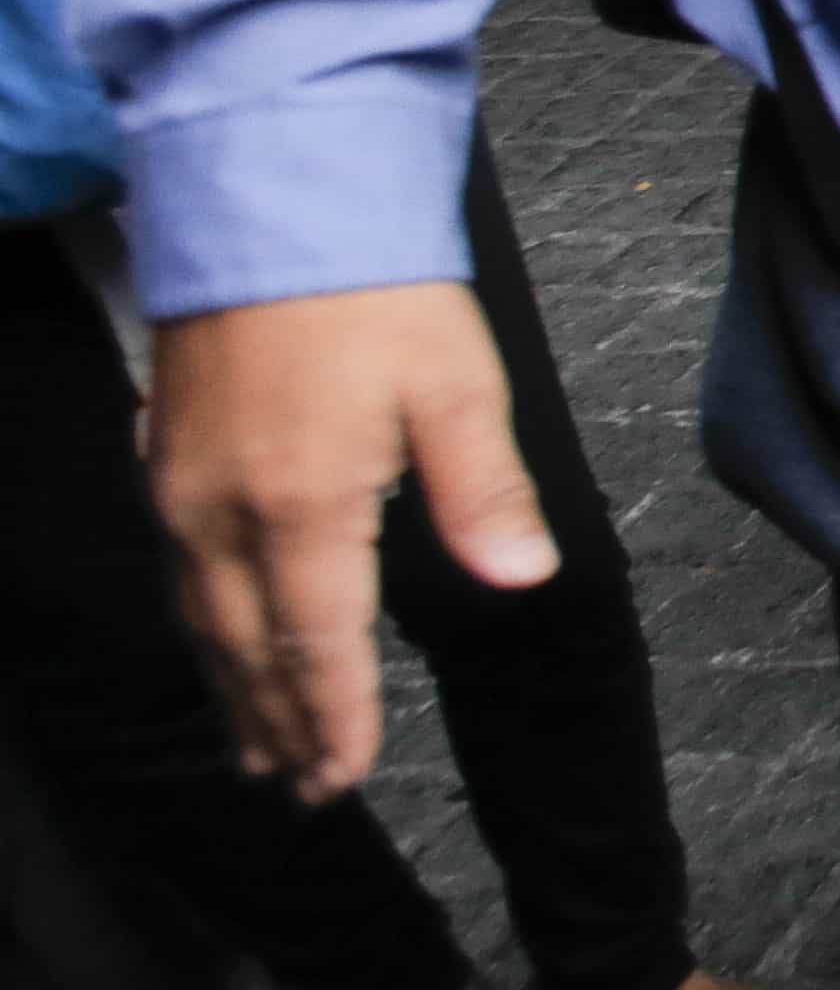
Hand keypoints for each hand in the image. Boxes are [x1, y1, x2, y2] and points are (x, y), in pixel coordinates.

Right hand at [146, 284, 549, 799]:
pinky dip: (201, 629)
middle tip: (302, 790)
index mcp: (303, 505)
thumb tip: (524, 579)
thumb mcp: (456, 385)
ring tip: (257, 750)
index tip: (343, 778)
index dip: (332, 718)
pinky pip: (177, 574)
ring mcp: (181, 487)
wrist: (266, 199)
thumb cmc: (374, 290)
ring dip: (231, 689)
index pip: (317, 643)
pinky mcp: (164, 458)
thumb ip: (484, 492)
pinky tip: (217, 646)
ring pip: (200, 619)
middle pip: (247, 648)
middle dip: (277, 724)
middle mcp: (223, 511)